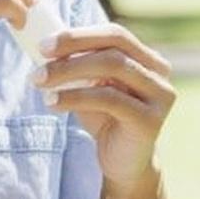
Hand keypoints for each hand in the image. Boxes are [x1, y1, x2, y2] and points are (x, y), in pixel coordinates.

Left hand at [34, 23, 176, 190]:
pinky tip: (52, 103)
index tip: (44, 44)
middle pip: (115, 46)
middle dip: (74, 47)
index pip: (115, 35)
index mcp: (147, 58)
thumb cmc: (105, 119)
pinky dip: (75, 97)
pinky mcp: (150, 120)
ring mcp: (160, 95)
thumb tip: (43, 44)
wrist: (124, 163)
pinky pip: (109, 99)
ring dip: (69, 71)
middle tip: (40, 56)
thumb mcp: (90, 86)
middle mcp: (159, 72)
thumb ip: (77, 64)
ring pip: (113, 67)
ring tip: (39, 81)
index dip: (79, 35)